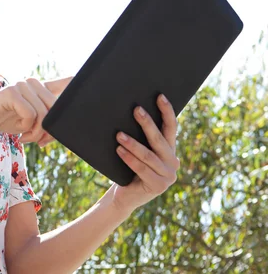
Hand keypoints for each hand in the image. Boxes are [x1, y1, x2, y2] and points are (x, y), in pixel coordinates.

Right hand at [0, 76, 72, 145]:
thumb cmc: (7, 121)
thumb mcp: (32, 123)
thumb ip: (47, 123)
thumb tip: (62, 130)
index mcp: (40, 87)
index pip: (65, 82)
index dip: (77, 82)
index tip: (85, 79)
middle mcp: (33, 83)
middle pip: (56, 108)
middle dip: (50, 131)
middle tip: (40, 142)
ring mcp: (22, 85)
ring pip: (44, 114)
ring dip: (37, 133)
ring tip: (27, 138)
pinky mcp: (12, 92)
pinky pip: (30, 114)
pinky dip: (26, 128)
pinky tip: (19, 133)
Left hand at [109, 94, 179, 214]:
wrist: (125, 196)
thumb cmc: (128, 168)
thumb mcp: (137, 151)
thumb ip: (142, 138)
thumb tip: (132, 111)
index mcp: (170, 151)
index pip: (171, 128)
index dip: (167, 112)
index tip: (159, 96)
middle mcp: (173, 163)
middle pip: (159, 139)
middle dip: (147, 123)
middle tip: (136, 110)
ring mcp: (168, 176)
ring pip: (148, 155)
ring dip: (133, 143)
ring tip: (119, 135)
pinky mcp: (159, 187)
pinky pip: (141, 169)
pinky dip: (129, 159)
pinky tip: (119, 150)